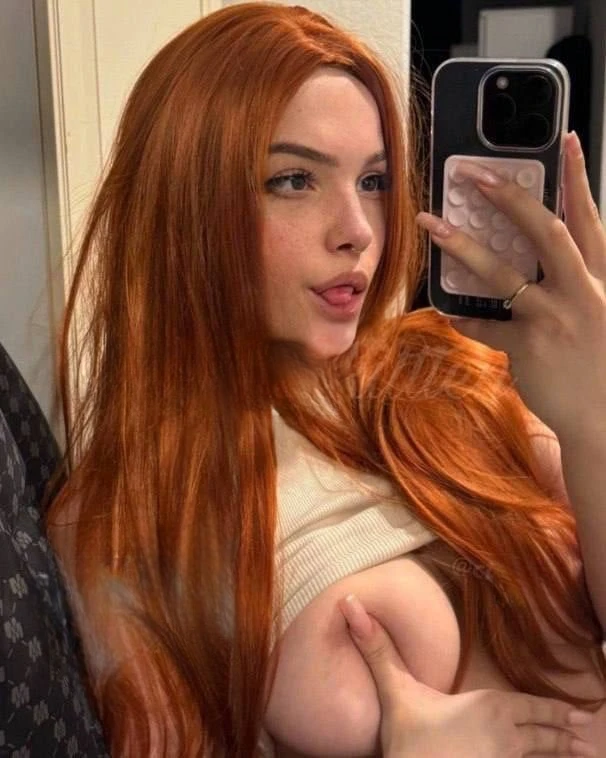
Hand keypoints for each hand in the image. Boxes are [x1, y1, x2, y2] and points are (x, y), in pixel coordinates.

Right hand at [339, 594, 595, 757]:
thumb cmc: (409, 742)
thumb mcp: (395, 692)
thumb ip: (376, 648)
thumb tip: (348, 601)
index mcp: (491, 707)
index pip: (533, 707)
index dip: (555, 710)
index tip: (581, 712)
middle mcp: (508, 736)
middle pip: (545, 733)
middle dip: (565, 731)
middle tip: (586, 732)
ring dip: (564, 754)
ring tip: (584, 752)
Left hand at [417, 132, 605, 441]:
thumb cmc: (600, 366)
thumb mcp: (600, 315)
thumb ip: (577, 286)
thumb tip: (541, 274)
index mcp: (602, 279)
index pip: (591, 219)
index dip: (580, 179)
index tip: (567, 142)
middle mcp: (582, 291)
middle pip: (547, 231)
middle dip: (511, 198)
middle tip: (475, 176)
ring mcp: (554, 318)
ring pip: (502, 273)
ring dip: (463, 245)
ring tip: (432, 224)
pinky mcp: (528, 347)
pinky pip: (484, 327)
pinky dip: (466, 320)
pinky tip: (450, 314)